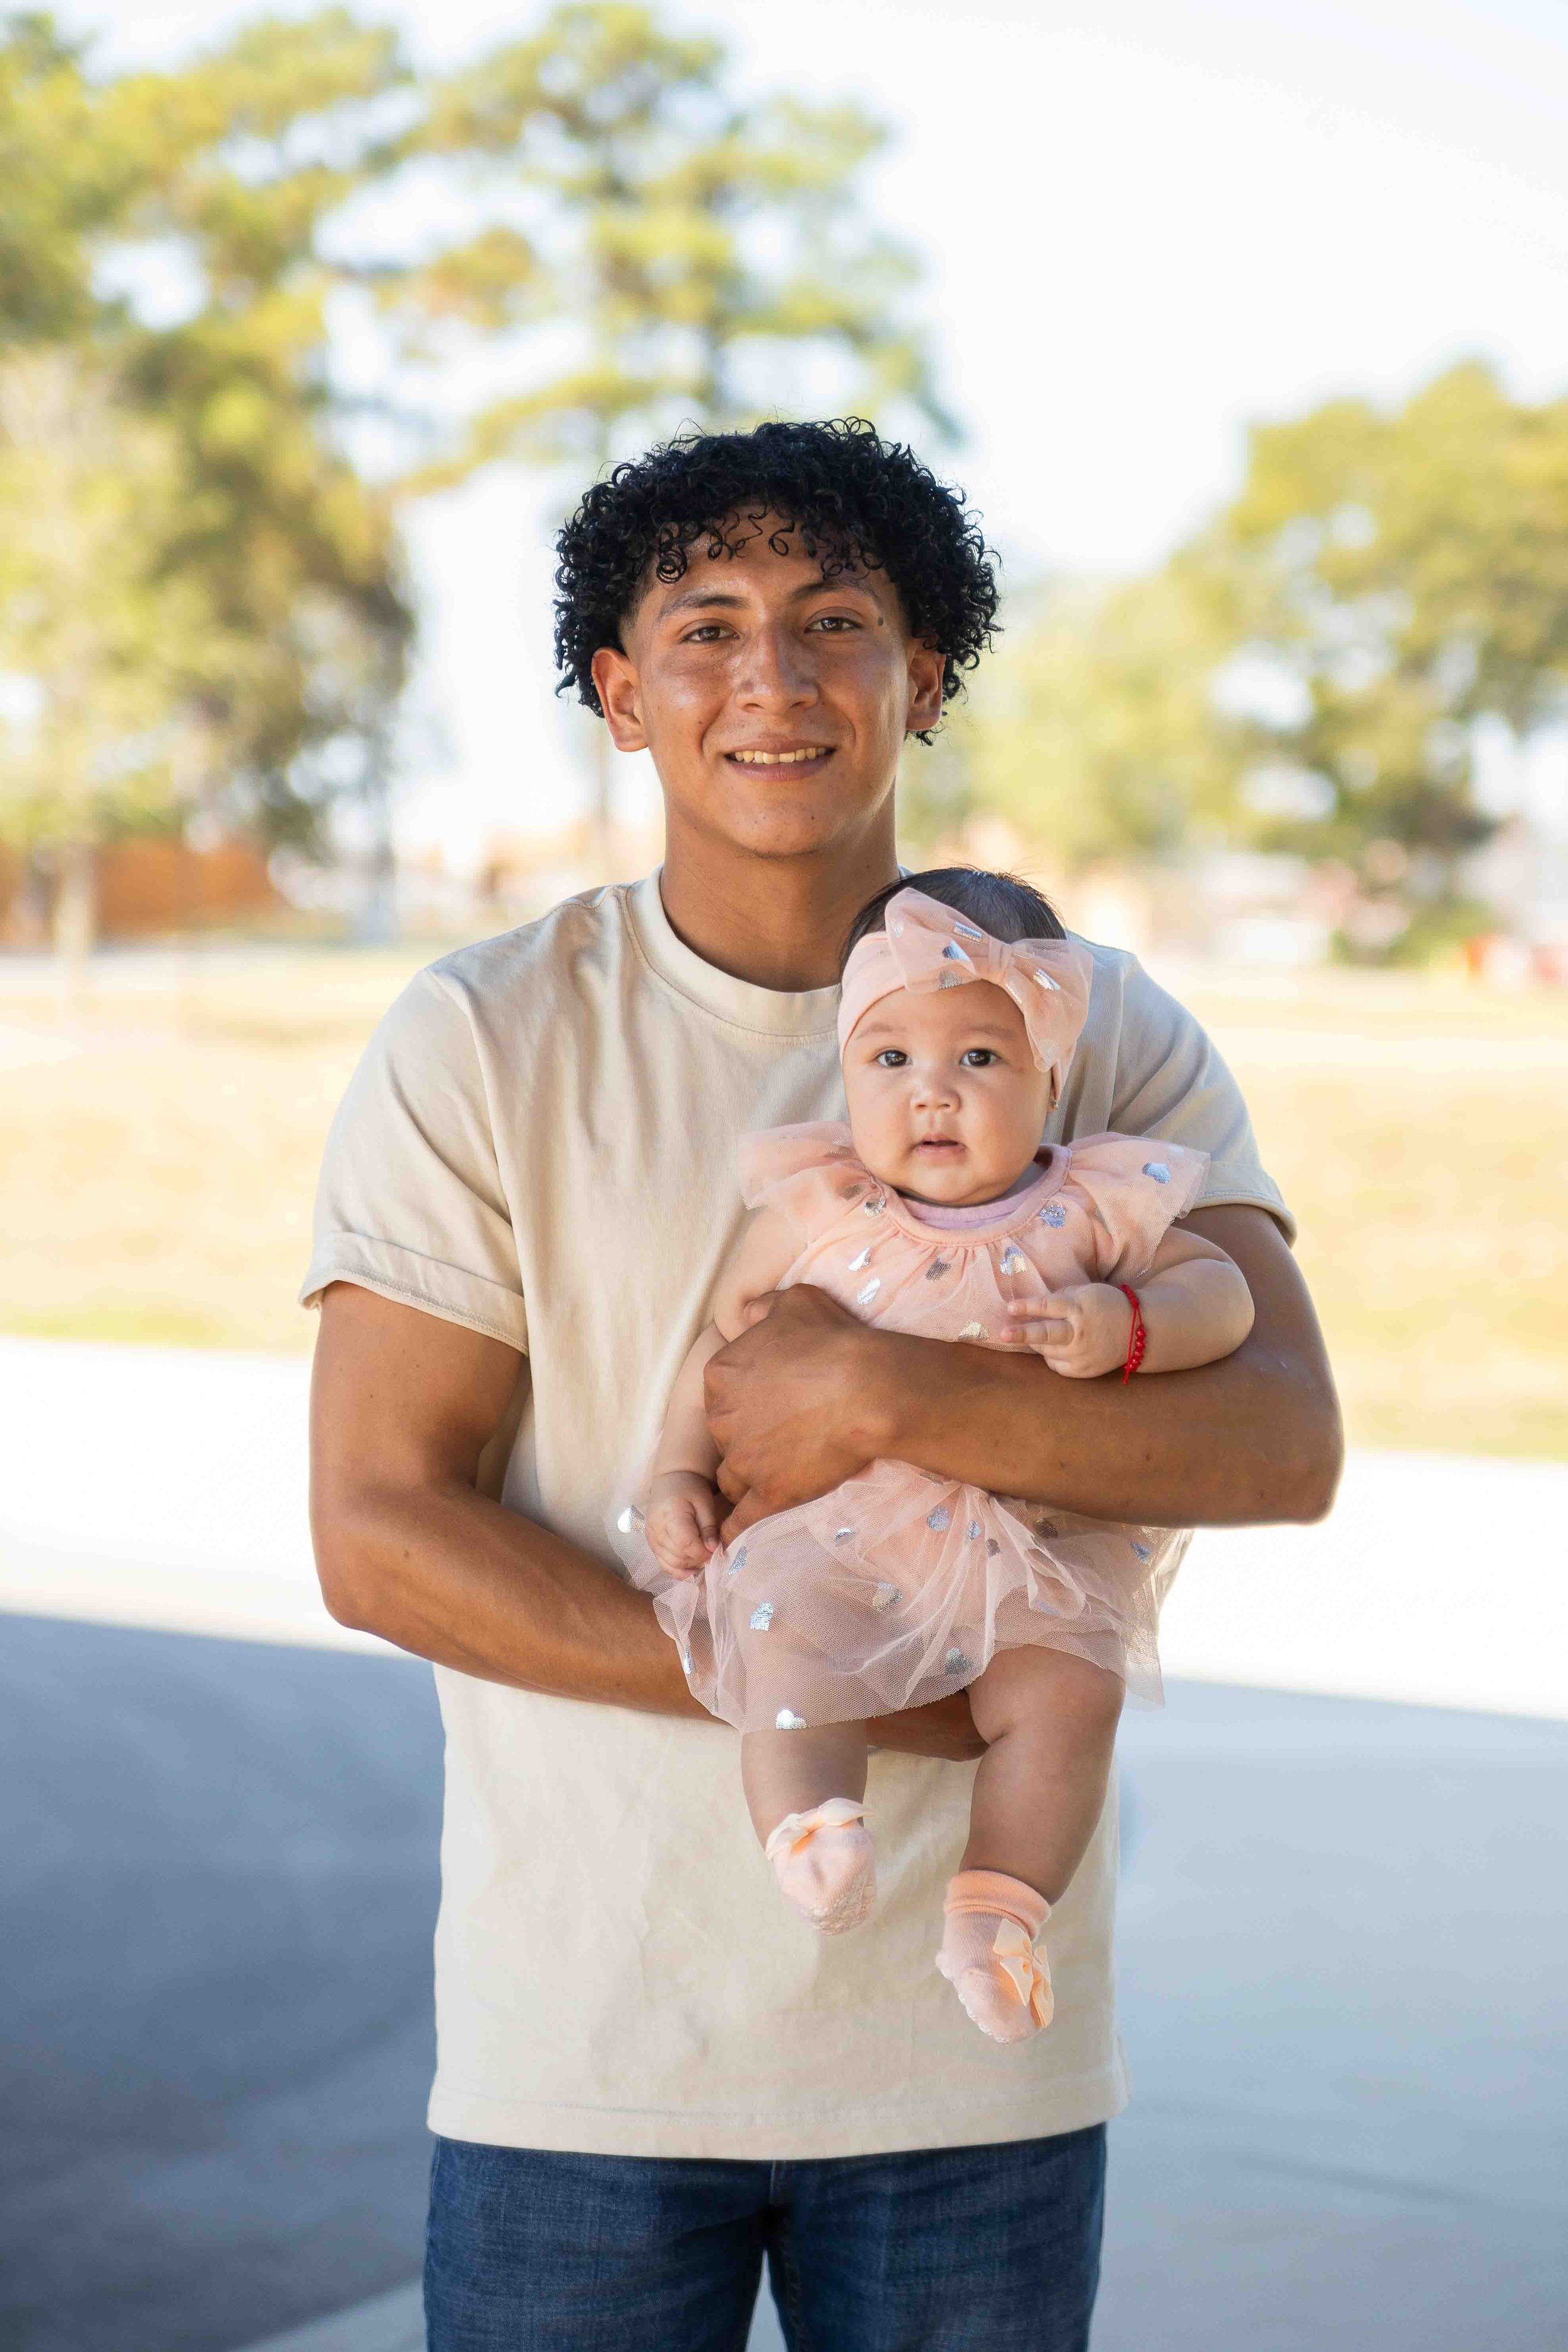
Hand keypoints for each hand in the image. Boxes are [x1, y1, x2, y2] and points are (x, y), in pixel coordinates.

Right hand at [644, 1470, 722, 1575]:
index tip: (715, 1551)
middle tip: (711, 1553)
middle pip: (679, 1556)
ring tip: (702, 1557)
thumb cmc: (691, 1488)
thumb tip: (714, 1550)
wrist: (671, 1480)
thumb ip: (709, 1527)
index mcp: (671, 1515)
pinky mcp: (651, 1544)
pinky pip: (664, 1565)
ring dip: (690, 1566)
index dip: (702, 1553)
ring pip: (672, 1564)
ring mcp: (651, 1539)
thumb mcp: (705, 1503)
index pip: (685, 1544)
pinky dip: (678, 1570)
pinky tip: (691, 1569)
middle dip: (698, 1559)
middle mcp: (657, 1530)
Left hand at [704, 1285, 886, 1541]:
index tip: (772, 1403)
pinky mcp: (768, 1494)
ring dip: (746, 1478)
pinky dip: (735, 1529)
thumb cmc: (834, 1341)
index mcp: (721, 1374)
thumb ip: (762, 1308)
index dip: (748, 1399)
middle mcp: (721, 1419)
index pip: (722, 1393)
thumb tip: (745, 1314)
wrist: (869, 1389)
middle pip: (725, 1435)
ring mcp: (743, 1460)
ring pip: (731, 1477)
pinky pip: (741, 1520)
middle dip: (747, 1437)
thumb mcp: (794, 1302)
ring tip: (772, 1478)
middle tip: (783, 1437)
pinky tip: (733, 1539)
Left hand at [1006, 1283, 1130, 1379]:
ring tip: (1043, 1335)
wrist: (1137, 1331)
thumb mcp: (1087, 1292)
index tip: (1010, 1307)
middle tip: (1003, 1334)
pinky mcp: (1083, 1371)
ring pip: (1046, 1351)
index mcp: (1080, 1309)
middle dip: (1023, 1334)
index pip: (1049, 1307)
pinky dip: (1051, 1356)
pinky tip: (1059, 1347)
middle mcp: (1080, 1333)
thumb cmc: (1107, 1305)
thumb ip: (1061, 1296)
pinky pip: (1055, 1365)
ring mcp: (1081, 1354)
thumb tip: (1034, 1305)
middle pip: (1046, 1334)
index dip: (1028, 1307)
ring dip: (1038, 1343)